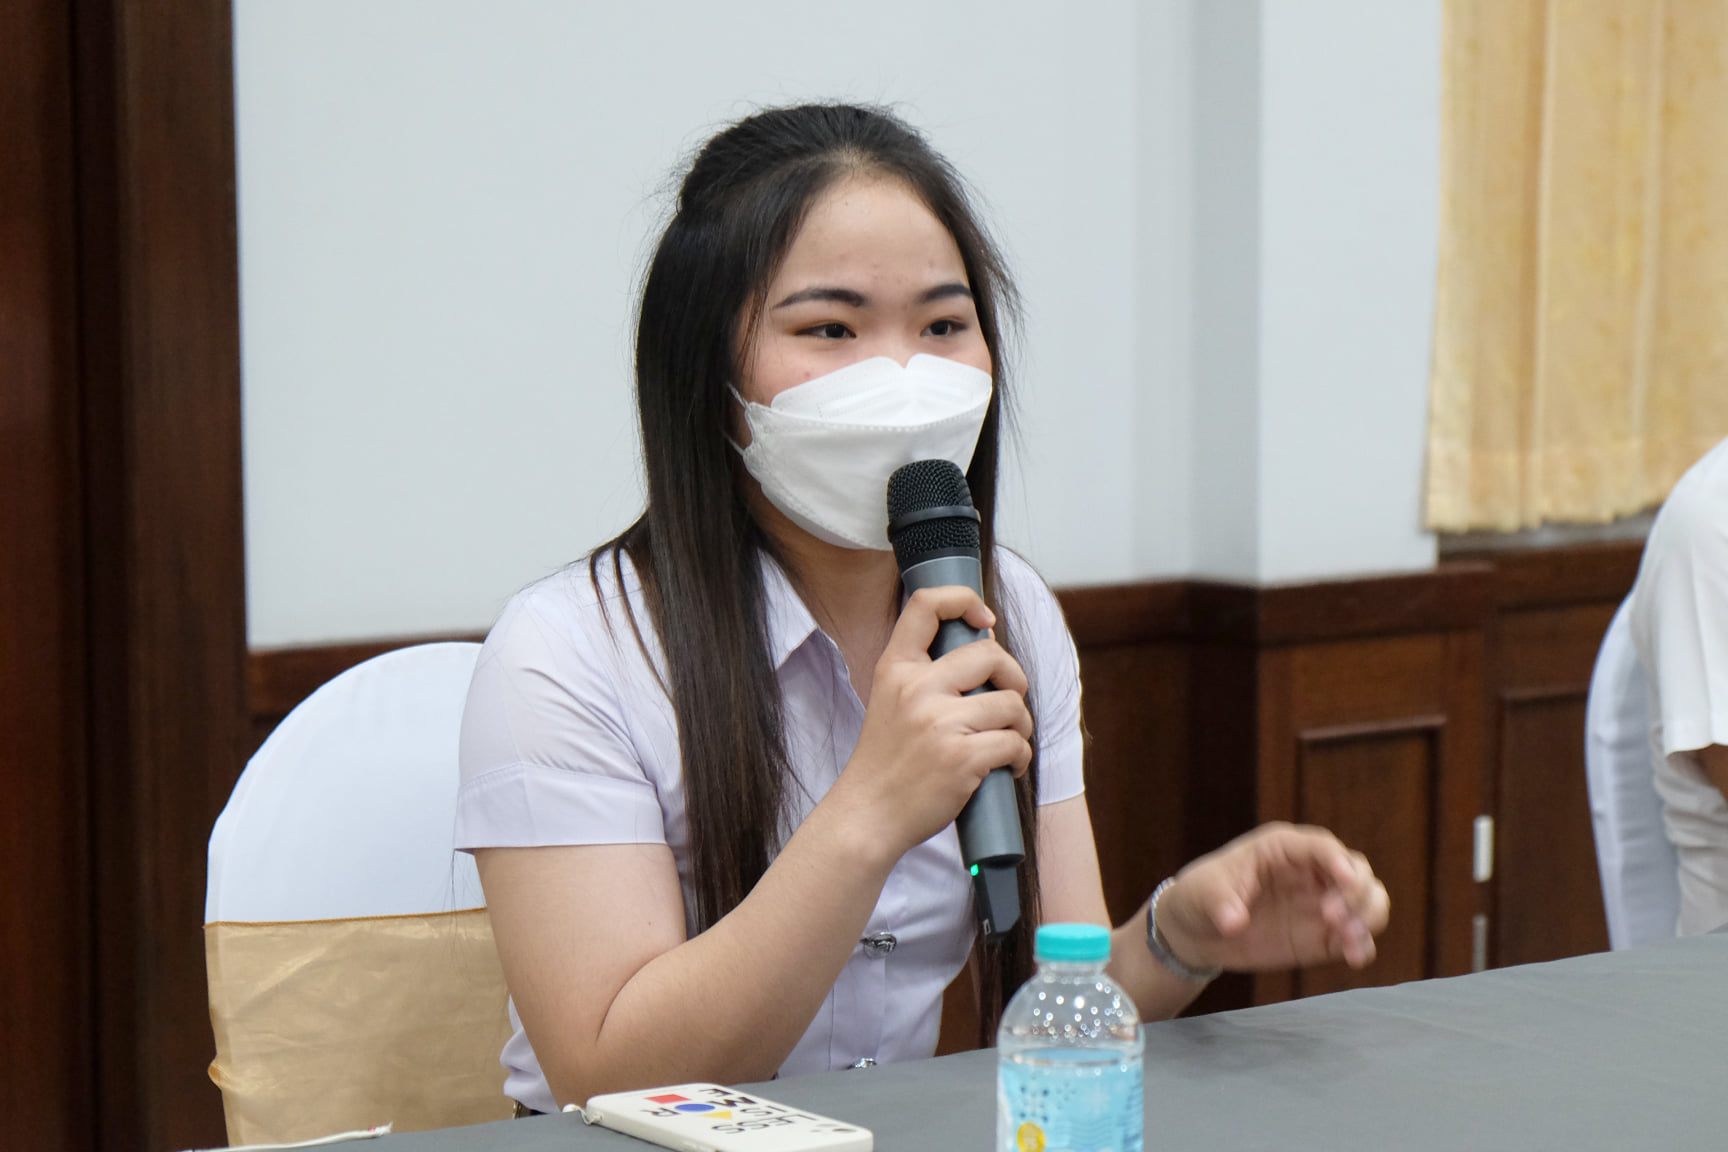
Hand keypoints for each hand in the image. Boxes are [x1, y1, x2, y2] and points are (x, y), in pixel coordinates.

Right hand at [829, 586, 1033, 860]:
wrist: (867, 816)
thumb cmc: (886, 762)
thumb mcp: (889, 701)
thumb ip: (925, 674)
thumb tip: (986, 644)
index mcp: (896, 669)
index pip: (927, 605)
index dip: (965, 600)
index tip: (985, 621)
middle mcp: (917, 689)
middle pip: (991, 654)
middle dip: (1014, 677)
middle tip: (1009, 699)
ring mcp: (940, 723)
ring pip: (1012, 703)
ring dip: (1021, 725)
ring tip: (1007, 741)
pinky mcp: (963, 758)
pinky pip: (1015, 743)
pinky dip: (1020, 757)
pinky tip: (1006, 768)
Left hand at [1154, 823, 1389, 972]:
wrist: (1198, 933)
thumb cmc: (1200, 897)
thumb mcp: (1201, 893)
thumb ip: (1220, 904)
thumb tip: (1234, 922)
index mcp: (1282, 848)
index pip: (1321, 845)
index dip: (1338, 860)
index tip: (1345, 881)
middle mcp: (1310, 871)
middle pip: (1357, 870)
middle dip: (1356, 892)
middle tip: (1332, 918)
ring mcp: (1321, 903)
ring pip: (1368, 899)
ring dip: (1368, 917)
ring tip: (1349, 941)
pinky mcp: (1324, 936)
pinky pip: (1359, 936)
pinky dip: (1363, 944)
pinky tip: (1353, 958)